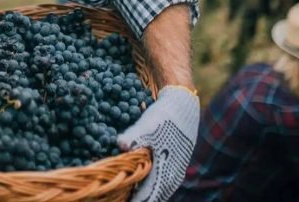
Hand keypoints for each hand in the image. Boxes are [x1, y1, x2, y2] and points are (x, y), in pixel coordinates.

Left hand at [116, 86, 199, 201]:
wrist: (183, 105)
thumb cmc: (164, 117)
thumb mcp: (147, 126)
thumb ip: (133, 137)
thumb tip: (120, 144)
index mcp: (165, 173)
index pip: (146, 197)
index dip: (132, 200)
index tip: (115, 200)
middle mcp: (172, 177)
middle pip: (153, 197)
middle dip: (136, 198)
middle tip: (117, 196)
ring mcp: (175, 172)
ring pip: (158, 191)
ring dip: (144, 193)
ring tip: (126, 193)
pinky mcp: (175, 165)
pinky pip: (161, 183)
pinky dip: (149, 186)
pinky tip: (138, 180)